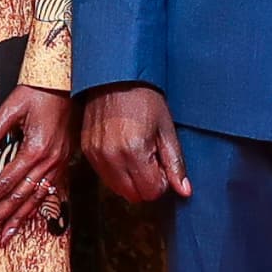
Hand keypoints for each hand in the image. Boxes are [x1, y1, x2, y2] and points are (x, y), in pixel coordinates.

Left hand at [0, 84, 72, 242]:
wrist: (70, 82)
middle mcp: (48, 161)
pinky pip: (48, 192)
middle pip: (20, 197)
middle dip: (1, 219)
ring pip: (35, 199)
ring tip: (4, 237)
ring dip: (18, 220)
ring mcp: (58, 164)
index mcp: (35, 149)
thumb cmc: (41, 91)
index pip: (5, 183)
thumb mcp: (13, 106)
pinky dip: (35, 208)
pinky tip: (26, 218)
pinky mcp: (62, 162)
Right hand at [80, 85, 187, 204]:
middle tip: (151, 160)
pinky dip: (116, 172)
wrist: (114, 75)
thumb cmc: (144, 97)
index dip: (162, 182)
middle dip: (146, 184)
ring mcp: (96, 155)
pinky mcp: (87, 151)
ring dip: (131, 180)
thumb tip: (184, 191)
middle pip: (134, 196)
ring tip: (137, 153)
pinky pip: (104, 177)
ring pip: (118, 190)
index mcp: (134, 151)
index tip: (162, 164)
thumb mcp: (166, 129)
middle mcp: (111, 157)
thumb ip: (175, 163)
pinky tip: (123, 150)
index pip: (151, 192)